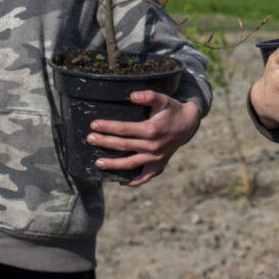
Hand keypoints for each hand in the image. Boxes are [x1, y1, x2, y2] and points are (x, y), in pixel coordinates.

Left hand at [86, 91, 201, 186]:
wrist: (188, 124)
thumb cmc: (172, 110)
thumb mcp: (163, 99)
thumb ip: (149, 96)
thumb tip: (132, 96)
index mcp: (151, 130)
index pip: (124, 129)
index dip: (108, 127)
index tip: (94, 125)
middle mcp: (152, 146)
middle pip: (123, 146)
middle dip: (104, 142)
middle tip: (90, 139)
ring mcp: (155, 158)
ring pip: (130, 164)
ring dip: (113, 165)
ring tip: (98, 163)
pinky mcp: (159, 165)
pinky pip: (145, 177)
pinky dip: (133, 182)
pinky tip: (120, 182)